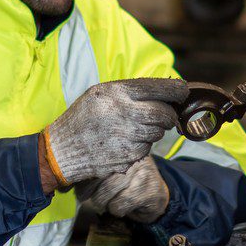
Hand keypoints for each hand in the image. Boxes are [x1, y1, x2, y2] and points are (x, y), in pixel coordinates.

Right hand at [40, 78, 185, 189]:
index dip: (176, 91)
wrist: (62, 150)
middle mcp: (122, 113)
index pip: (158, 88)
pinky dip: (141, 147)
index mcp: (116, 92)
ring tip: (132, 129)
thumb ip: (129, 91)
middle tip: (166, 117)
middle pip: (163, 114)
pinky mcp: (127, 157)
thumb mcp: (99, 93)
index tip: (183, 92)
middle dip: (169, 116)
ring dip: (152, 132)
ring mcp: (125, 137)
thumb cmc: (83, 118)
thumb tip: (164, 93)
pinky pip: (146, 150)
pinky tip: (123, 144)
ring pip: (156, 133)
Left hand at [77, 156, 169, 223]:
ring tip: (112, 201)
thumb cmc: (127, 183)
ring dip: (105, 203)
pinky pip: (119, 205)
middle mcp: (132, 157)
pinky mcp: (148, 190)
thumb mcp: (110, 171)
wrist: (156, 195)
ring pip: (106, 194)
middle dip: (93, 194)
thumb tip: (63, 184)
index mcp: (120, 149)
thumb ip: (91, 171)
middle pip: (97, 179)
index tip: (79, 189)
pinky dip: (118, 210)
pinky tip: (125, 204)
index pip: (93, 162)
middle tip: (95, 199)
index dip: (83, 180)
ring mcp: (142, 172)